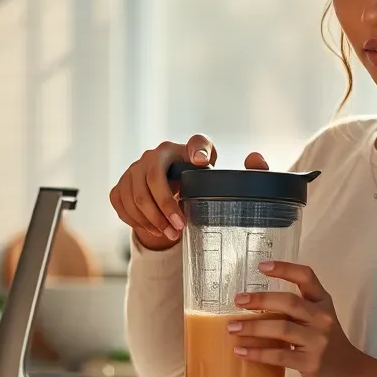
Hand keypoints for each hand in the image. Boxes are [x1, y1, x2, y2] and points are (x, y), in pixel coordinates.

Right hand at [110, 135, 270, 251]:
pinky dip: (137, 221)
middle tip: (179, 226)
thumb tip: (256, 160)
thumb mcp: (218, 180)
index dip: (198, 149)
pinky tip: (153, 229)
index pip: (196, 142)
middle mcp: (154, 154)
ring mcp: (133, 170)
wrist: (165, 197)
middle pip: (153, 178)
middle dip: (165, 206)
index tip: (200, 161)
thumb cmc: (196, 187)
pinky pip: (122, 205)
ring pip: (136, 196)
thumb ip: (247, 172)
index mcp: (183, 149)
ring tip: (169, 234)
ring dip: (152, 219)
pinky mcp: (120, 186)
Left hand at [228, 260, 365, 376]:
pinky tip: (241, 351)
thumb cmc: (326, 344)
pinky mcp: (311, 363)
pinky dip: (258, 353)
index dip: (285, 269)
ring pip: (282, 329)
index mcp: (323, 302)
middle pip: (290, 302)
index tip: (261, 266)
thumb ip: (296, 311)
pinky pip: (280, 355)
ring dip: (254, 327)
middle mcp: (323, 318)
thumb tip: (253, 305)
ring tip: (232, 328)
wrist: (350, 375)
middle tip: (238, 300)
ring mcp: (318, 341)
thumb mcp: (317, 320)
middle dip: (261, 300)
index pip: (306, 277)